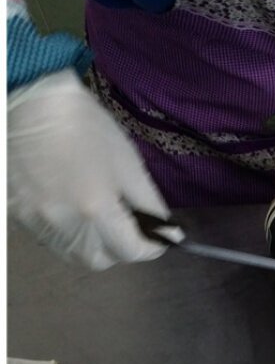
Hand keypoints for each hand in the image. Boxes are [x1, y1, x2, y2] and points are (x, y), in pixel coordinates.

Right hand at [7, 69, 178, 269]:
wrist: (29, 102)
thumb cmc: (85, 127)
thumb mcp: (128, 164)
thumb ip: (150, 205)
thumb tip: (169, 234)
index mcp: (96, 209)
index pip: (131, 251)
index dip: (151, 248)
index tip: (160, 238)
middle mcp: (64, 223)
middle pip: (99, 261)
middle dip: (120, 250)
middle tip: (129, 226)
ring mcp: (36, 221)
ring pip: (72, 254)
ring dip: (94, 245)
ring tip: (101, 216)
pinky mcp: (16, 215)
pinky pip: (50, 240)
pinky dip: (69, 235)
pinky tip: (74, 208)